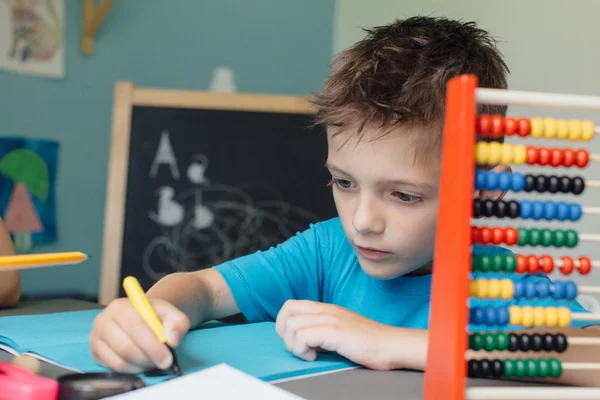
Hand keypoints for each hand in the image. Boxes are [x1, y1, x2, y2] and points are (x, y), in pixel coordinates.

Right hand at [89, 297, 189, 372]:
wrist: (142, 317)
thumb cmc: (155, 316)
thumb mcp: (171, 314)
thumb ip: (177, 323)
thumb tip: (173, 339)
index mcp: (120, 306)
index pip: (134, 328)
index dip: (152, 346)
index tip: (167, 358)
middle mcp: (103, 321)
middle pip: (125, 347)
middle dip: (148, 359)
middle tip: (164, 362)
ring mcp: (96, 338)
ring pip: (119, 362)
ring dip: (141, 366)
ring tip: (154, 360)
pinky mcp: (95, 354)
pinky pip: (114, 369)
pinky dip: (132, 370)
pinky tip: (142, 362)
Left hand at [275, 300, 402, 369]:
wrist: (391, 345)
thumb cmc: (370, 343)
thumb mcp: (341, 330)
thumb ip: (323, 330)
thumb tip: (304, 341)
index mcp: (327, 308)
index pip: (291, 305)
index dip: (285, 323)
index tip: (296, 341)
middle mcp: (326, 310)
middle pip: (287, 310)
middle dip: (284, 332)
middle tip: (298, 347)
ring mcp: (330, 319)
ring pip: (292, 325)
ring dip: (294, 345)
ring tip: (310, 354)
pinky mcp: (334, 332)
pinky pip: (303, 337)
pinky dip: (303, 350)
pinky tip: (316, 357)